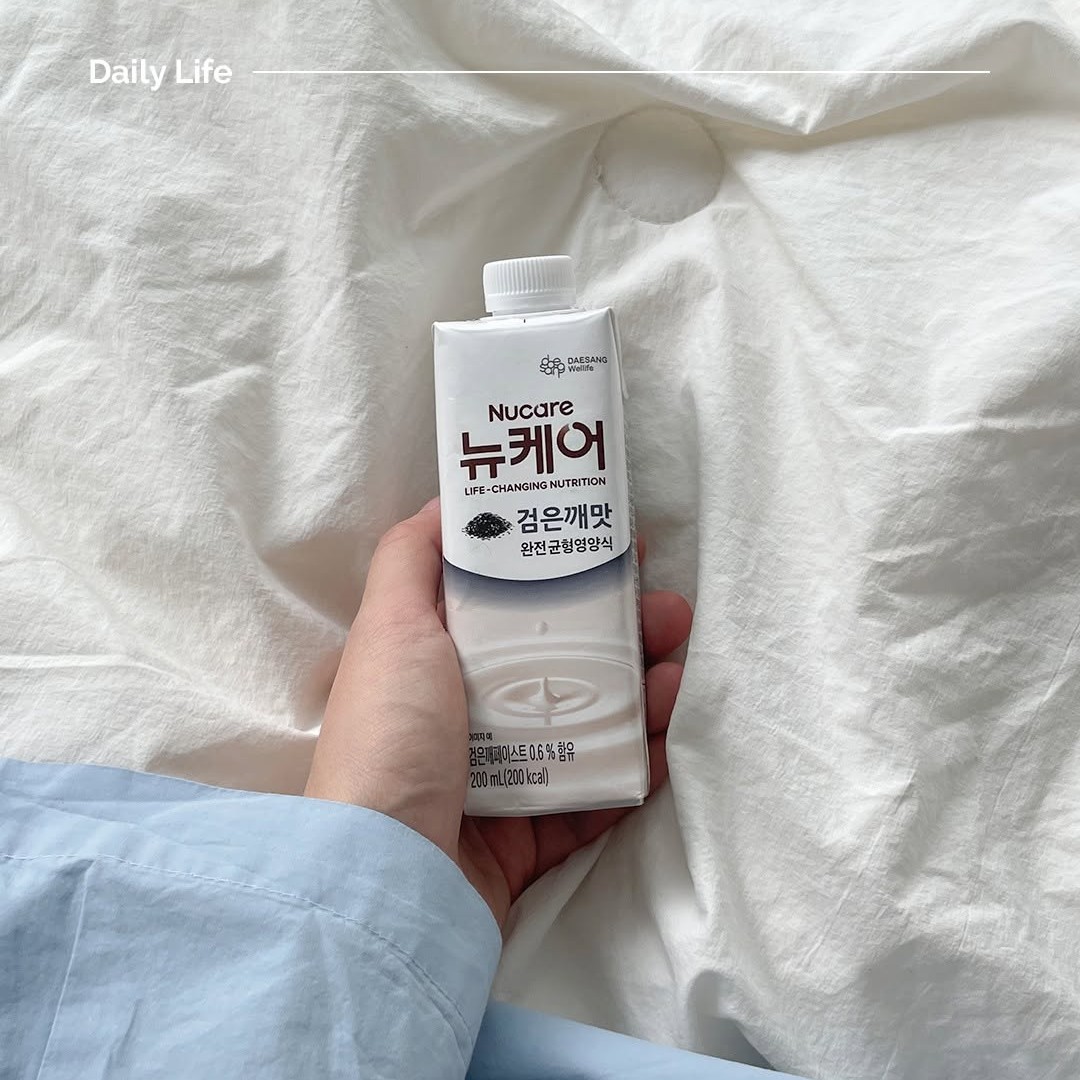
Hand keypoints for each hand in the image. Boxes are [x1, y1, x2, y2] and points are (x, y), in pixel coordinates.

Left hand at [305, 498, 691, 927]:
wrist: (388, 875)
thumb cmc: (391, 735)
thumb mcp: (390, 624)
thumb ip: (412, 557)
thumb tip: (447, 504)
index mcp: (433, 666)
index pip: (509, 610)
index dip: (562, 577)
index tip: (615, 552)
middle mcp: (463, 720)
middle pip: (559, 665)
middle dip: (621, 634)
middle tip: (668, 612)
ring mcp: (498, 782)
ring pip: (585, 727)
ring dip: (639, 695)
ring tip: (676, 673)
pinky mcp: (529, 838)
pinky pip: (594, 795)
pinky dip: (635, 768)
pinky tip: (667, 740)